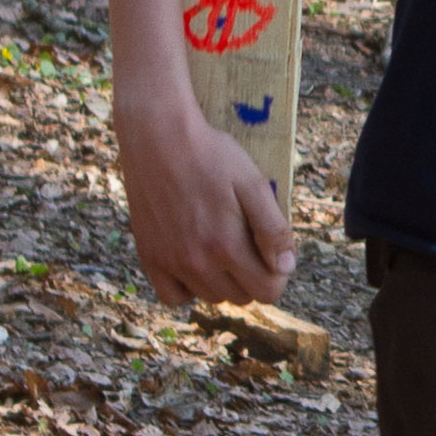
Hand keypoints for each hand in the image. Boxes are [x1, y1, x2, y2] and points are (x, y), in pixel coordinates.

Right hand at [115, 104, 295, 307]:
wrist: (159, 138)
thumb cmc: (212, 155)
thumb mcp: (253, 184)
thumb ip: (272, 229)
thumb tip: (286, 268)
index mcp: (227, 245)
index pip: (267, 291)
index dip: (278, 275)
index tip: (276, 253)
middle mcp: (196, 263)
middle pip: (241, 297)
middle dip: (254, 276)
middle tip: (250, 243)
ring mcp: (170, 262)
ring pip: (210, 297)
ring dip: (224, 281)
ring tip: (224, 246)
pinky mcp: (149, 257)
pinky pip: (173, 297)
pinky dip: (188, 288)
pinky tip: (196, 263)